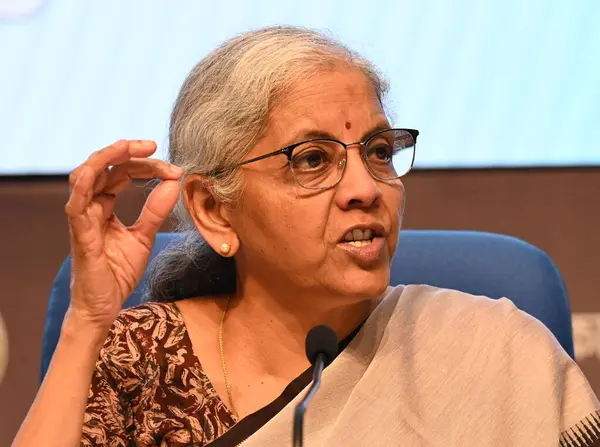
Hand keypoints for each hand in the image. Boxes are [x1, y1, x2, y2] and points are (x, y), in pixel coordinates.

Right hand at [64, 140, 182, 329]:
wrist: (104, 307)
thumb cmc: (118, 272)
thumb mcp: (145, 236)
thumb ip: (156, 211)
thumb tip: (174, 183)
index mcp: (104, 206)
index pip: (122, 174)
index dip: (146, 166)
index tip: (174, 170)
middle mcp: (90, 207)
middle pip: (105, 168)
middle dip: (128, 153)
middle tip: (152, 145)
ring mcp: (82, 219)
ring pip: (84, 176)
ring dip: (105, 158)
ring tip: (128, 146)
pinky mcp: (79, 235)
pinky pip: (76, 205)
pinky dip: (85, 184)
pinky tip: (99, 170)